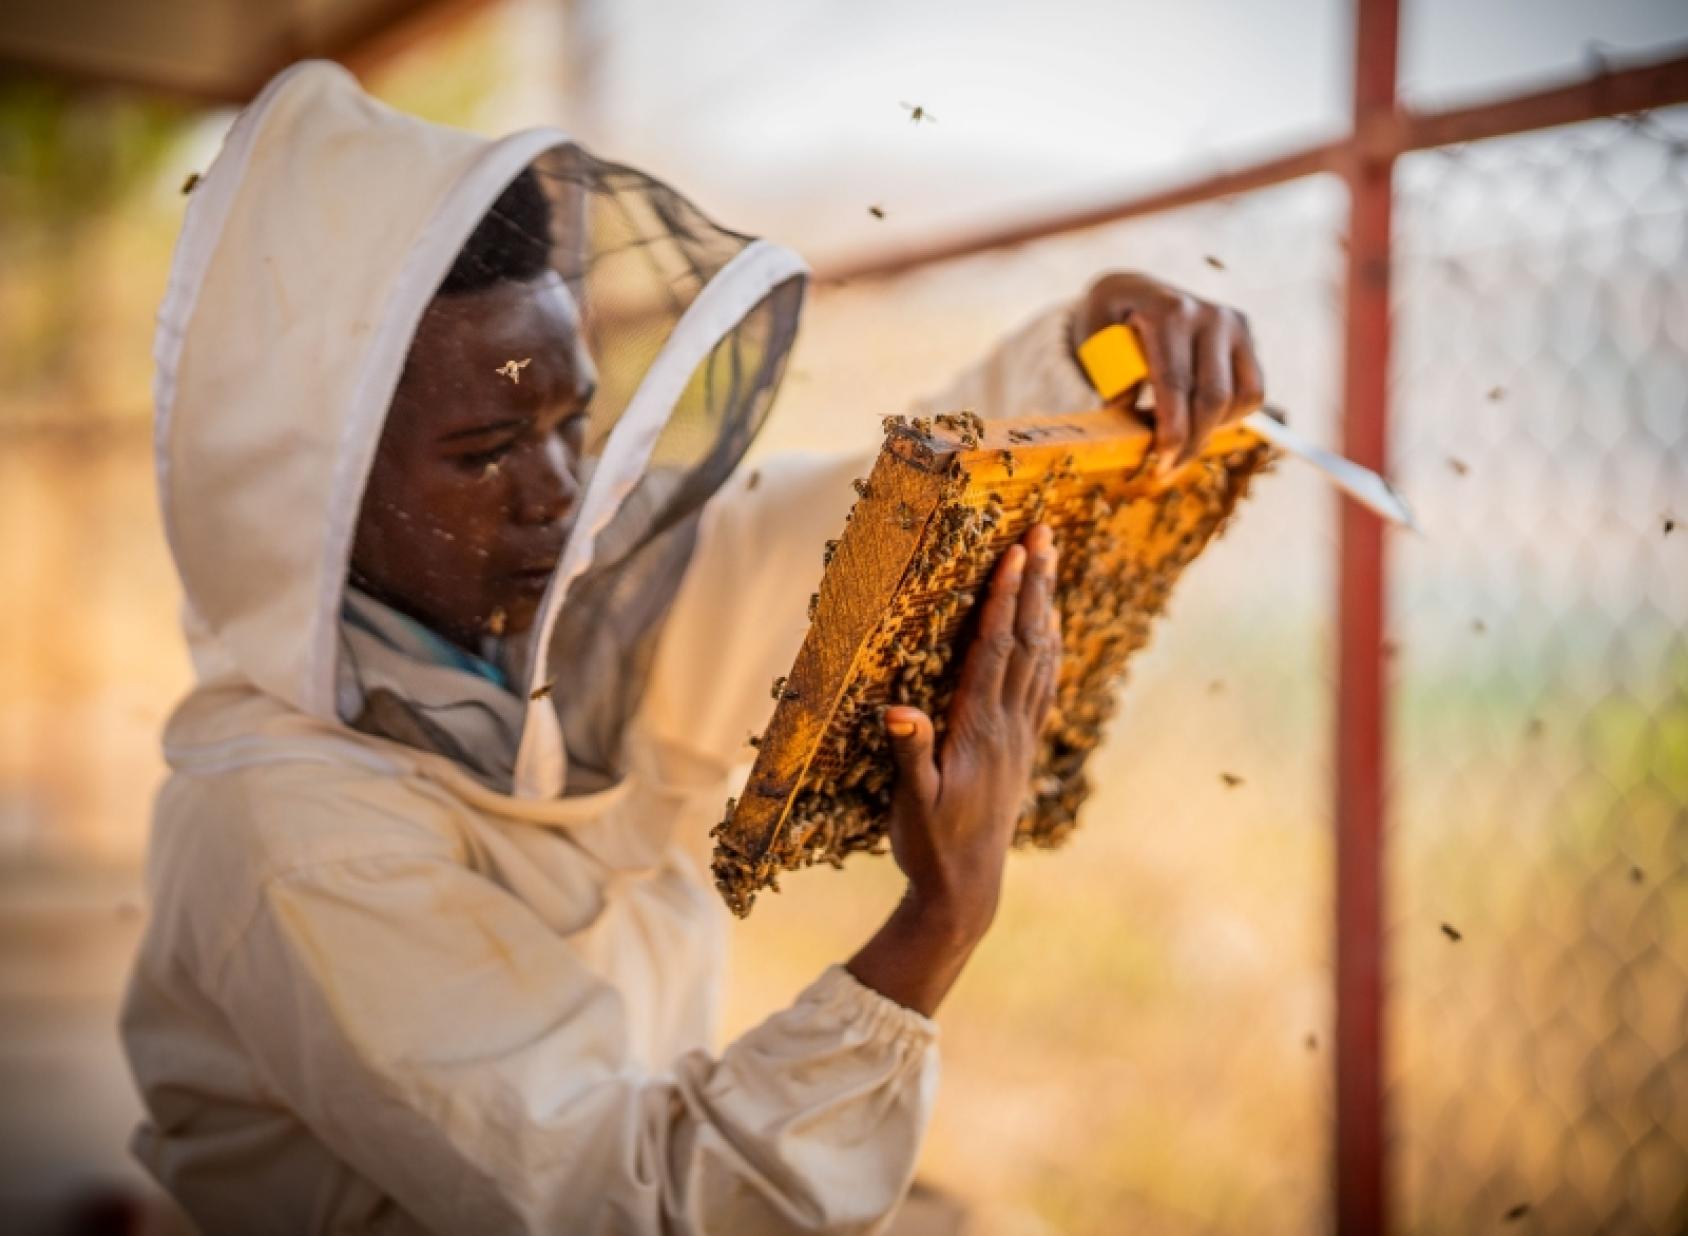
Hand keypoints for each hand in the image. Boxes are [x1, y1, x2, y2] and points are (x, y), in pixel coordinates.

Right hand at [845, 524, 1060, 1015]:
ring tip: (1053, 562)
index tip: (1015, 554)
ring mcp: (1020, 737)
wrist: (967, 892)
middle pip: (1029, 642)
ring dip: (1047, 606)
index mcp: (979, 731)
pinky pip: (1044, 683)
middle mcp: (1008, 727)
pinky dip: (1049, 646)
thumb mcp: (911, 806)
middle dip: (1037, 585)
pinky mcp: (1022, 748)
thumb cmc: (931, 848)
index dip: (1005, 600)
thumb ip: (909, 755)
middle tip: (1046, 532)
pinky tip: (1051, 629)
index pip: (995, 652)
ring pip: (1042, 657)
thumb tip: (896, 710)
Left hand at [1071, 271, 1265, 472]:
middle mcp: (1208, 314)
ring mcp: (1233, 323)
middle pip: (1213, 397)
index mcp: (1167, 312)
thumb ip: (1108, 376)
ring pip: (1239, 398)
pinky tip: (1201, 422)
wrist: (1135, 291)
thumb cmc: (1110, 321)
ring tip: (1180, 444)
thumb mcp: (1094, 339)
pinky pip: (1252, 391)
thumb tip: (1125, 411)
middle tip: (1167, 470)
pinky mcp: (1246, 336)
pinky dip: (1230, 417)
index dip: (1172, 431)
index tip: (1159, 463)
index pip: (1176, 383)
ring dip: (1211, 432)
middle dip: (1192, 442)